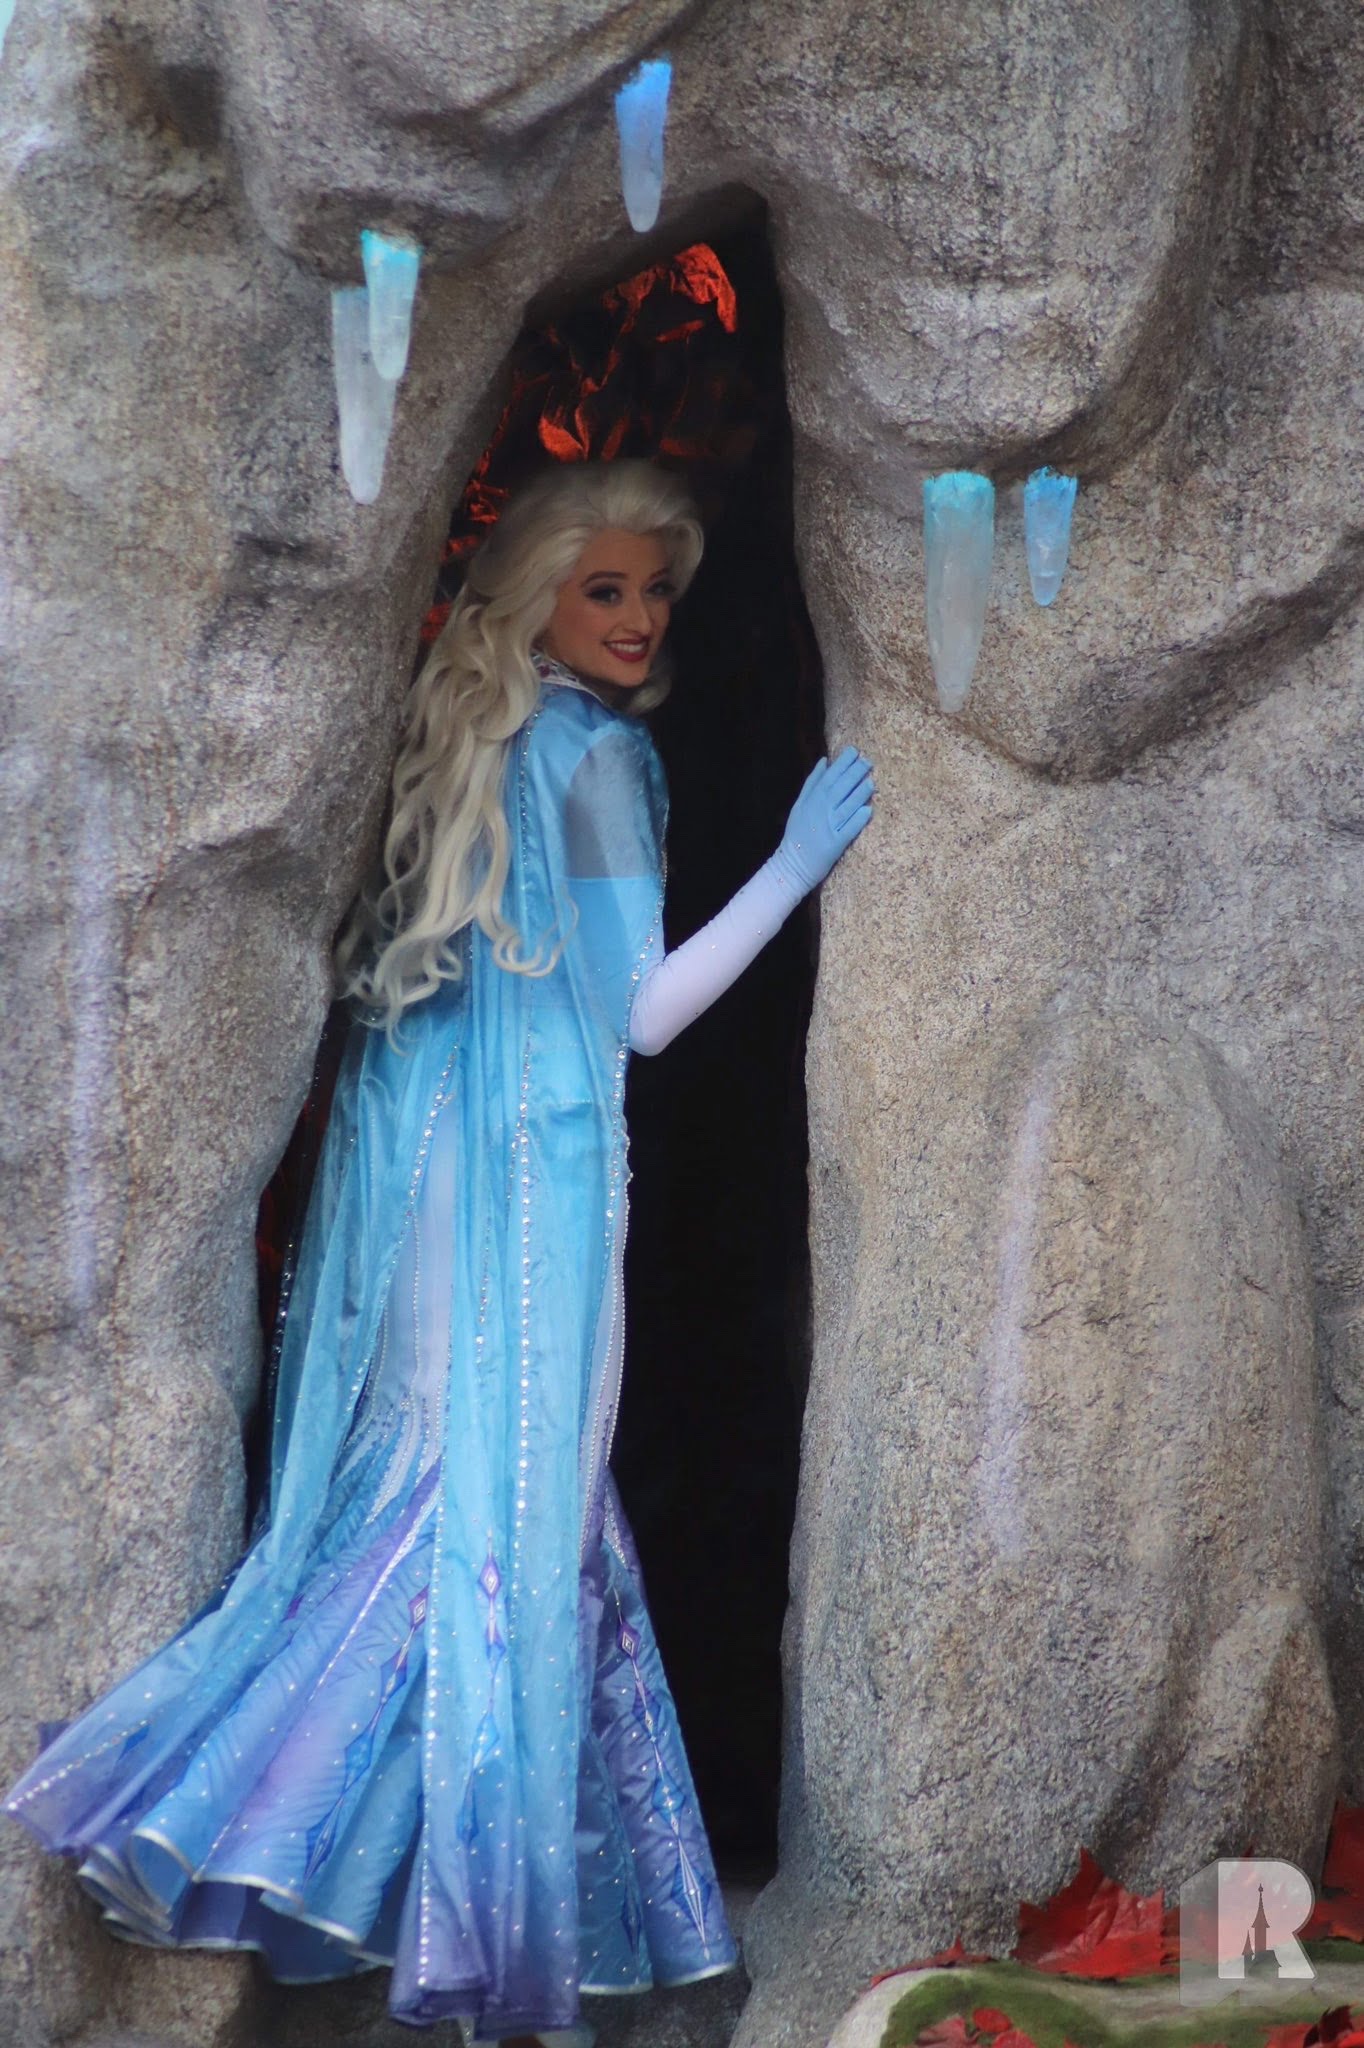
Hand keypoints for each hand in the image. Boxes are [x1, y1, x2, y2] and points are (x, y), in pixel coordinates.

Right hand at [775, 744, 874, 892]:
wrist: (792, 864)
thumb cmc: (798, 833)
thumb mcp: (800, 804)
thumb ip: (812, 782)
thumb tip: (825, 761)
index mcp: (812, 800)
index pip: (829, 777)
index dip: (842, 764)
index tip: (855, 751)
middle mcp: (820, 811)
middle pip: (839, 789)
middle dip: (854, 774)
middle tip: (868, 762)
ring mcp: (828, 828)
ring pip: (846, 808)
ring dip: (859, 795)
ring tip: (871, 782)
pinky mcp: (835, 845)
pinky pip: (848, 831)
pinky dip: (857, 821)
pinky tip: (868, 811)